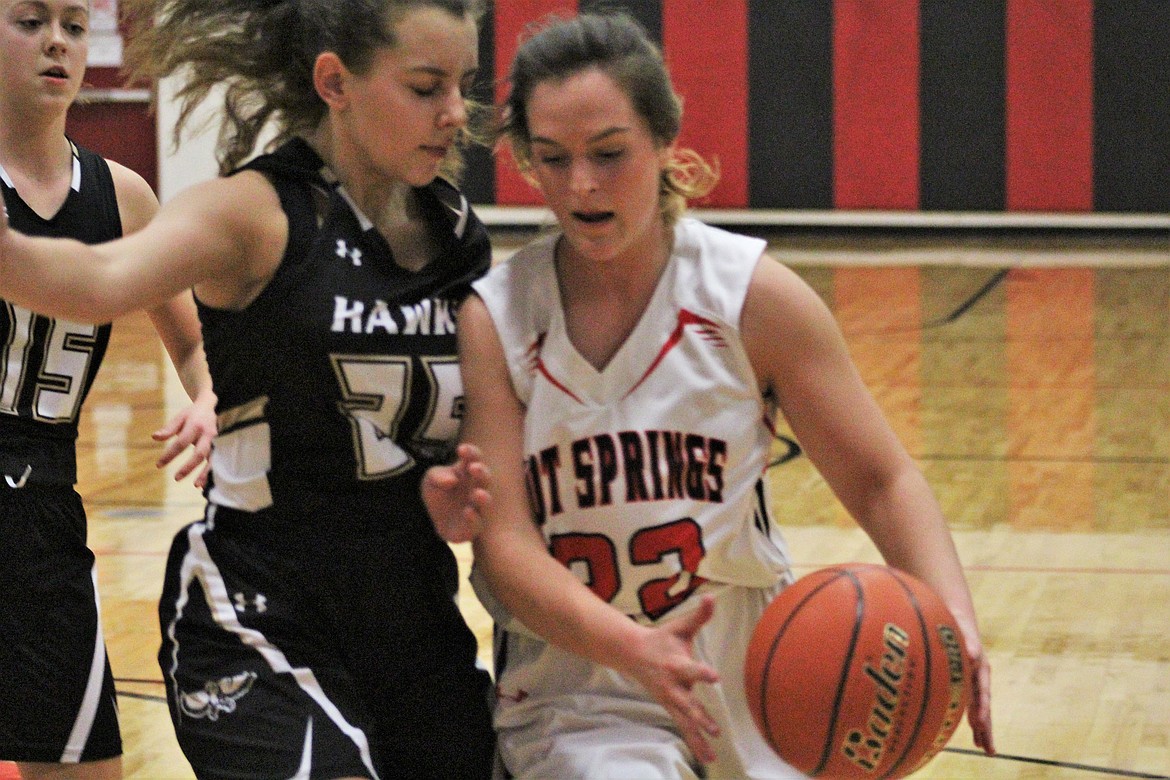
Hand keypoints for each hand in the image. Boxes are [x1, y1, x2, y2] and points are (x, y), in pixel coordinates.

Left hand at [153, 398, 215, 487]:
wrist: (214, 405)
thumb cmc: (194, 413)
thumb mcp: (180, 417)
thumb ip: (169, 428)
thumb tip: (155, 437)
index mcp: (195, 425)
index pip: (180, 443)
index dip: (169, 455)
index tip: (158, 465)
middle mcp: (208, 434)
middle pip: (199, 453)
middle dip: (188, 467)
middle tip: (176, 478)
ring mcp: (218, 440)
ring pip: (212, 459)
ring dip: (204, 473)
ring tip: (196, 485)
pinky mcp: (223, 445)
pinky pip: (218, 461)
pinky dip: (212, 472)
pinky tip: (206, 483)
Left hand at [422, 443, 491, 542]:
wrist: (437, 519)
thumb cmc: (439, 493)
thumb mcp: (430, 480)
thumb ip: (437, 476)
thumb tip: (452, 480)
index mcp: (468, 471)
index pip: (474, 457)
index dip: (470, 452)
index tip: (461, 449)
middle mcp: (477, 487)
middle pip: (484, 477)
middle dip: (481, 472)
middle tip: (474, 468)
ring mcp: (477, 507)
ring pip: (486, 502)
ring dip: (483, 497)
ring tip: (477, 493)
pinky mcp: (473, 527)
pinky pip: (477, 523)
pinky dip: (473, 518)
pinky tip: (467, 512)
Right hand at [622, 596, 721, 764]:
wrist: (632, 654)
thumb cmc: (662, 639)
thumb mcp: (680, 626)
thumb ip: (699, 615)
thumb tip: (712, 596)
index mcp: (675, 664)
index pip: (691, 668)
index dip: (702, 672)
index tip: (715, 677)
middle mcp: (673, 685)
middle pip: (687, 704)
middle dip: (700, 717)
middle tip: (714, 729)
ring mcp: (671, 700)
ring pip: (685, 722)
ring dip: (698, 738)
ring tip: (712, 755)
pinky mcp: (671, 709)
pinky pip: (685, 729)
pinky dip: (696, 744)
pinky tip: (708, 759)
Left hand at [957, 616, 994, 754]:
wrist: (955, 615)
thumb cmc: (957, 622)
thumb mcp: (961, 629)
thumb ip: (967, 642)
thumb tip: (973, 653)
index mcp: (979, 665)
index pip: (982, 691)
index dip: (981, 707)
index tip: (979, 723)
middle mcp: (979, 676)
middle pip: (985, 705)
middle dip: (987, 727)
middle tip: (989, 750)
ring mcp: (973, 680)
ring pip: (980, 708)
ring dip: (982, 728)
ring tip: (986, 748)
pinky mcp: (966, 682)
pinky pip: (971, 704)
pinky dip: (974, 719)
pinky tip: (974, 732)